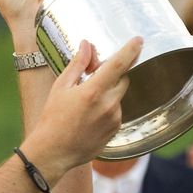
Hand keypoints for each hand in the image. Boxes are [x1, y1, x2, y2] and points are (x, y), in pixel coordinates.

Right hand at [23, 38, 138, 176]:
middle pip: (122, 78)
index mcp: (93, 91)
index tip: (139, 40)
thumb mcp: (61, 86)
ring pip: (118, 95)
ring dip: (108, 92)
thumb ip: (78, 64)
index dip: (131, 50)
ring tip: (85, 103)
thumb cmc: (53, 118)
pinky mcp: (116, 130)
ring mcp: (114, 119)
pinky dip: (107, 108)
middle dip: (112, 73)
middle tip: (93, 76)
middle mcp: (108, 104)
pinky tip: (89, 116)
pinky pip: (117, 111)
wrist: (54, 152)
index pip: (119, 64)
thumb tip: (87, 45)